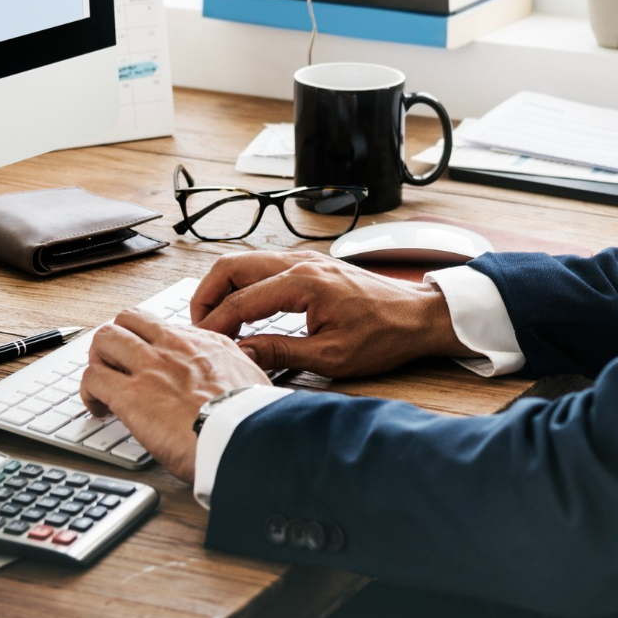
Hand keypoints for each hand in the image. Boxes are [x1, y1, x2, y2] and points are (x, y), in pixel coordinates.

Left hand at [79, 307, 271, 483]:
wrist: (246, 438)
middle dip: (116, 341)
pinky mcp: (130, 395)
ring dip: (98, 361)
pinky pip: (92, 378)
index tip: (147, 362)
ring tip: (102, 386)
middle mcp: (174, 346)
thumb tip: (234, 376)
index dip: (147, 343)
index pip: (162, 326)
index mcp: (204, 343)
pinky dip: (88, 393)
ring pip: (104, 339)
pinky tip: (98, 409)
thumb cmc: (252, 419)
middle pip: (128, 320)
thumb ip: (235, 371)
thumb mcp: (253, 380)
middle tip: (116, 367)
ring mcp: (149, 366)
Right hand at [191, 251, 471, 377]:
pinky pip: (263, 267)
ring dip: (223, 288)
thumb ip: (280, 352)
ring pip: (245, 262)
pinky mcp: (310, 265)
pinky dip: (243, 285)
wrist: (418, 317)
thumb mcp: (331, 357)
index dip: (215, 324)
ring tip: (216, 321)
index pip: (241, 300)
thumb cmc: (384, 336)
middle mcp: (300, 262)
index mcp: (303, 283)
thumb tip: (241, 354)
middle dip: (207, 295)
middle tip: (199, 327)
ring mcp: (304, 260)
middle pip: (231, 266)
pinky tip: (243, 311)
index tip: (202, 344)